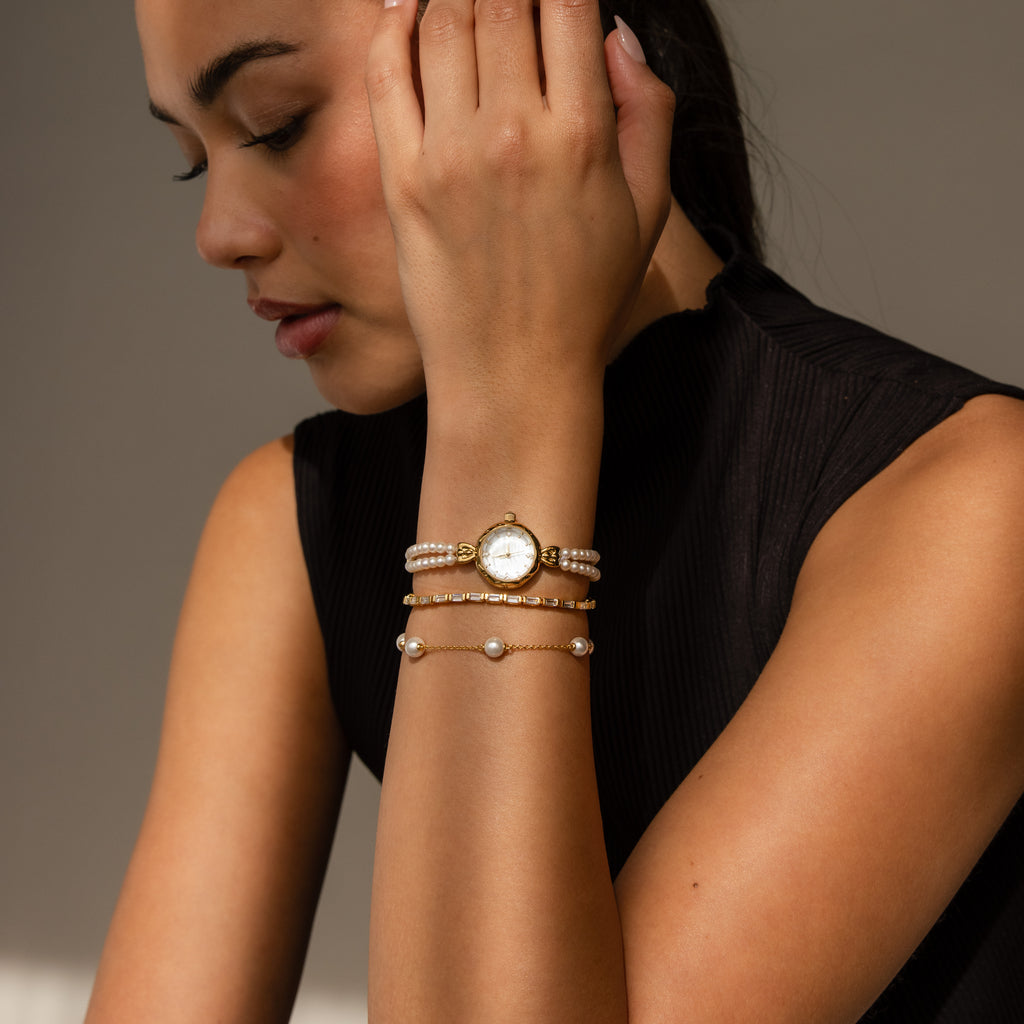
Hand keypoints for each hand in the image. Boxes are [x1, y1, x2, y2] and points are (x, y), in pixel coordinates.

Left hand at [366, 0, 674, 410]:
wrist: (515, 375)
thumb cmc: (584, 298)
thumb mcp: (648, 210)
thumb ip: (649, 111)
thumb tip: (616, 33)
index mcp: (582, 134)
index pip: (565, 0)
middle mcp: (512, 133)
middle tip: (509, 0)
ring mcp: (450, 155)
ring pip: (442, 20)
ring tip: (466, 1)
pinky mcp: (403, 181)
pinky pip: (387, 74)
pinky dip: (393, 24)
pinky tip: (406, 8)